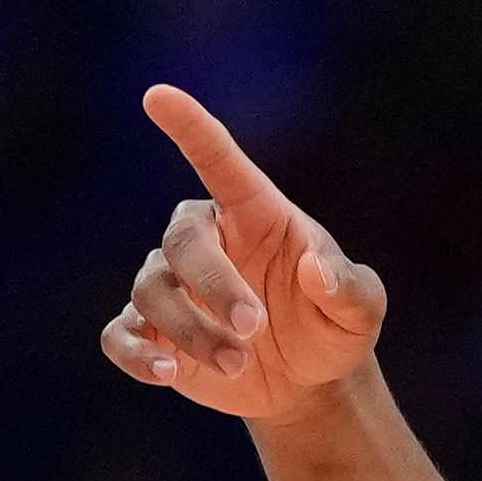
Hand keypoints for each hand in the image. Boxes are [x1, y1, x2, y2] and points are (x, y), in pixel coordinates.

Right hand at [102, 83, 386, 421]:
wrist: (309, 384)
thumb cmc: (332, 327)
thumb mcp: (360, 310)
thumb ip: (347, 287)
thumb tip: (314, 269)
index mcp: (252, 212)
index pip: (216, 158)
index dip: (189, 126)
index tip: (159, 95)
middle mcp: (206, 240)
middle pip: (182, 244)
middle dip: (213, 286)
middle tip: (254, 330)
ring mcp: (173, 287)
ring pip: (152, 294)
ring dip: (191, 331)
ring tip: (237, 365)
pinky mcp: (153, 334)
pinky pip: (121, 335)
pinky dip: (136, 354)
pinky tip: (166, 373)